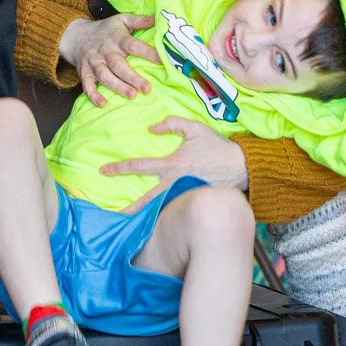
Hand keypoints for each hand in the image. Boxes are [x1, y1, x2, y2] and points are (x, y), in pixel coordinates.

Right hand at [59, 13, 157, 105]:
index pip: (134, 45)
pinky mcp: (85, 73)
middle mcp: (106, 52)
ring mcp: (94, 63)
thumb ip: (139, 20)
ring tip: (132, 95)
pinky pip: (87, 85)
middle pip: (119, 65)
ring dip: (118, 86)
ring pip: (105, 76)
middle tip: (147, 88)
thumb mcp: (122, 20)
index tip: (162, 61)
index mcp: (117, 39)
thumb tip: (157, 18)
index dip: (148, 53)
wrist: (77, 36)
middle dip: (132, 77)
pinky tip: (103, 103)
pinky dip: (93, 95)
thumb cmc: (106, 30)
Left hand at [101, 115, 247, 209]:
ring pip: (159, 207)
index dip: (119, 168)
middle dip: (129, 208)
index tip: (103, 170)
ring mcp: (184, 195)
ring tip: (130, 222)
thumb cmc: (217, 147)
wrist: (242, 167)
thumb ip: (172, 123)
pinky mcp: (192, 201)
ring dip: (144, 215)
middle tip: (113, 215)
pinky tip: (154, 220)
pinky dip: (162, 215)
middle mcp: (174, 183)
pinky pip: (173, 209)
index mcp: (172, 165)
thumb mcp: (195, 128)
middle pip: (146, 199)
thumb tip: (151, 128)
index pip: (139, 166)